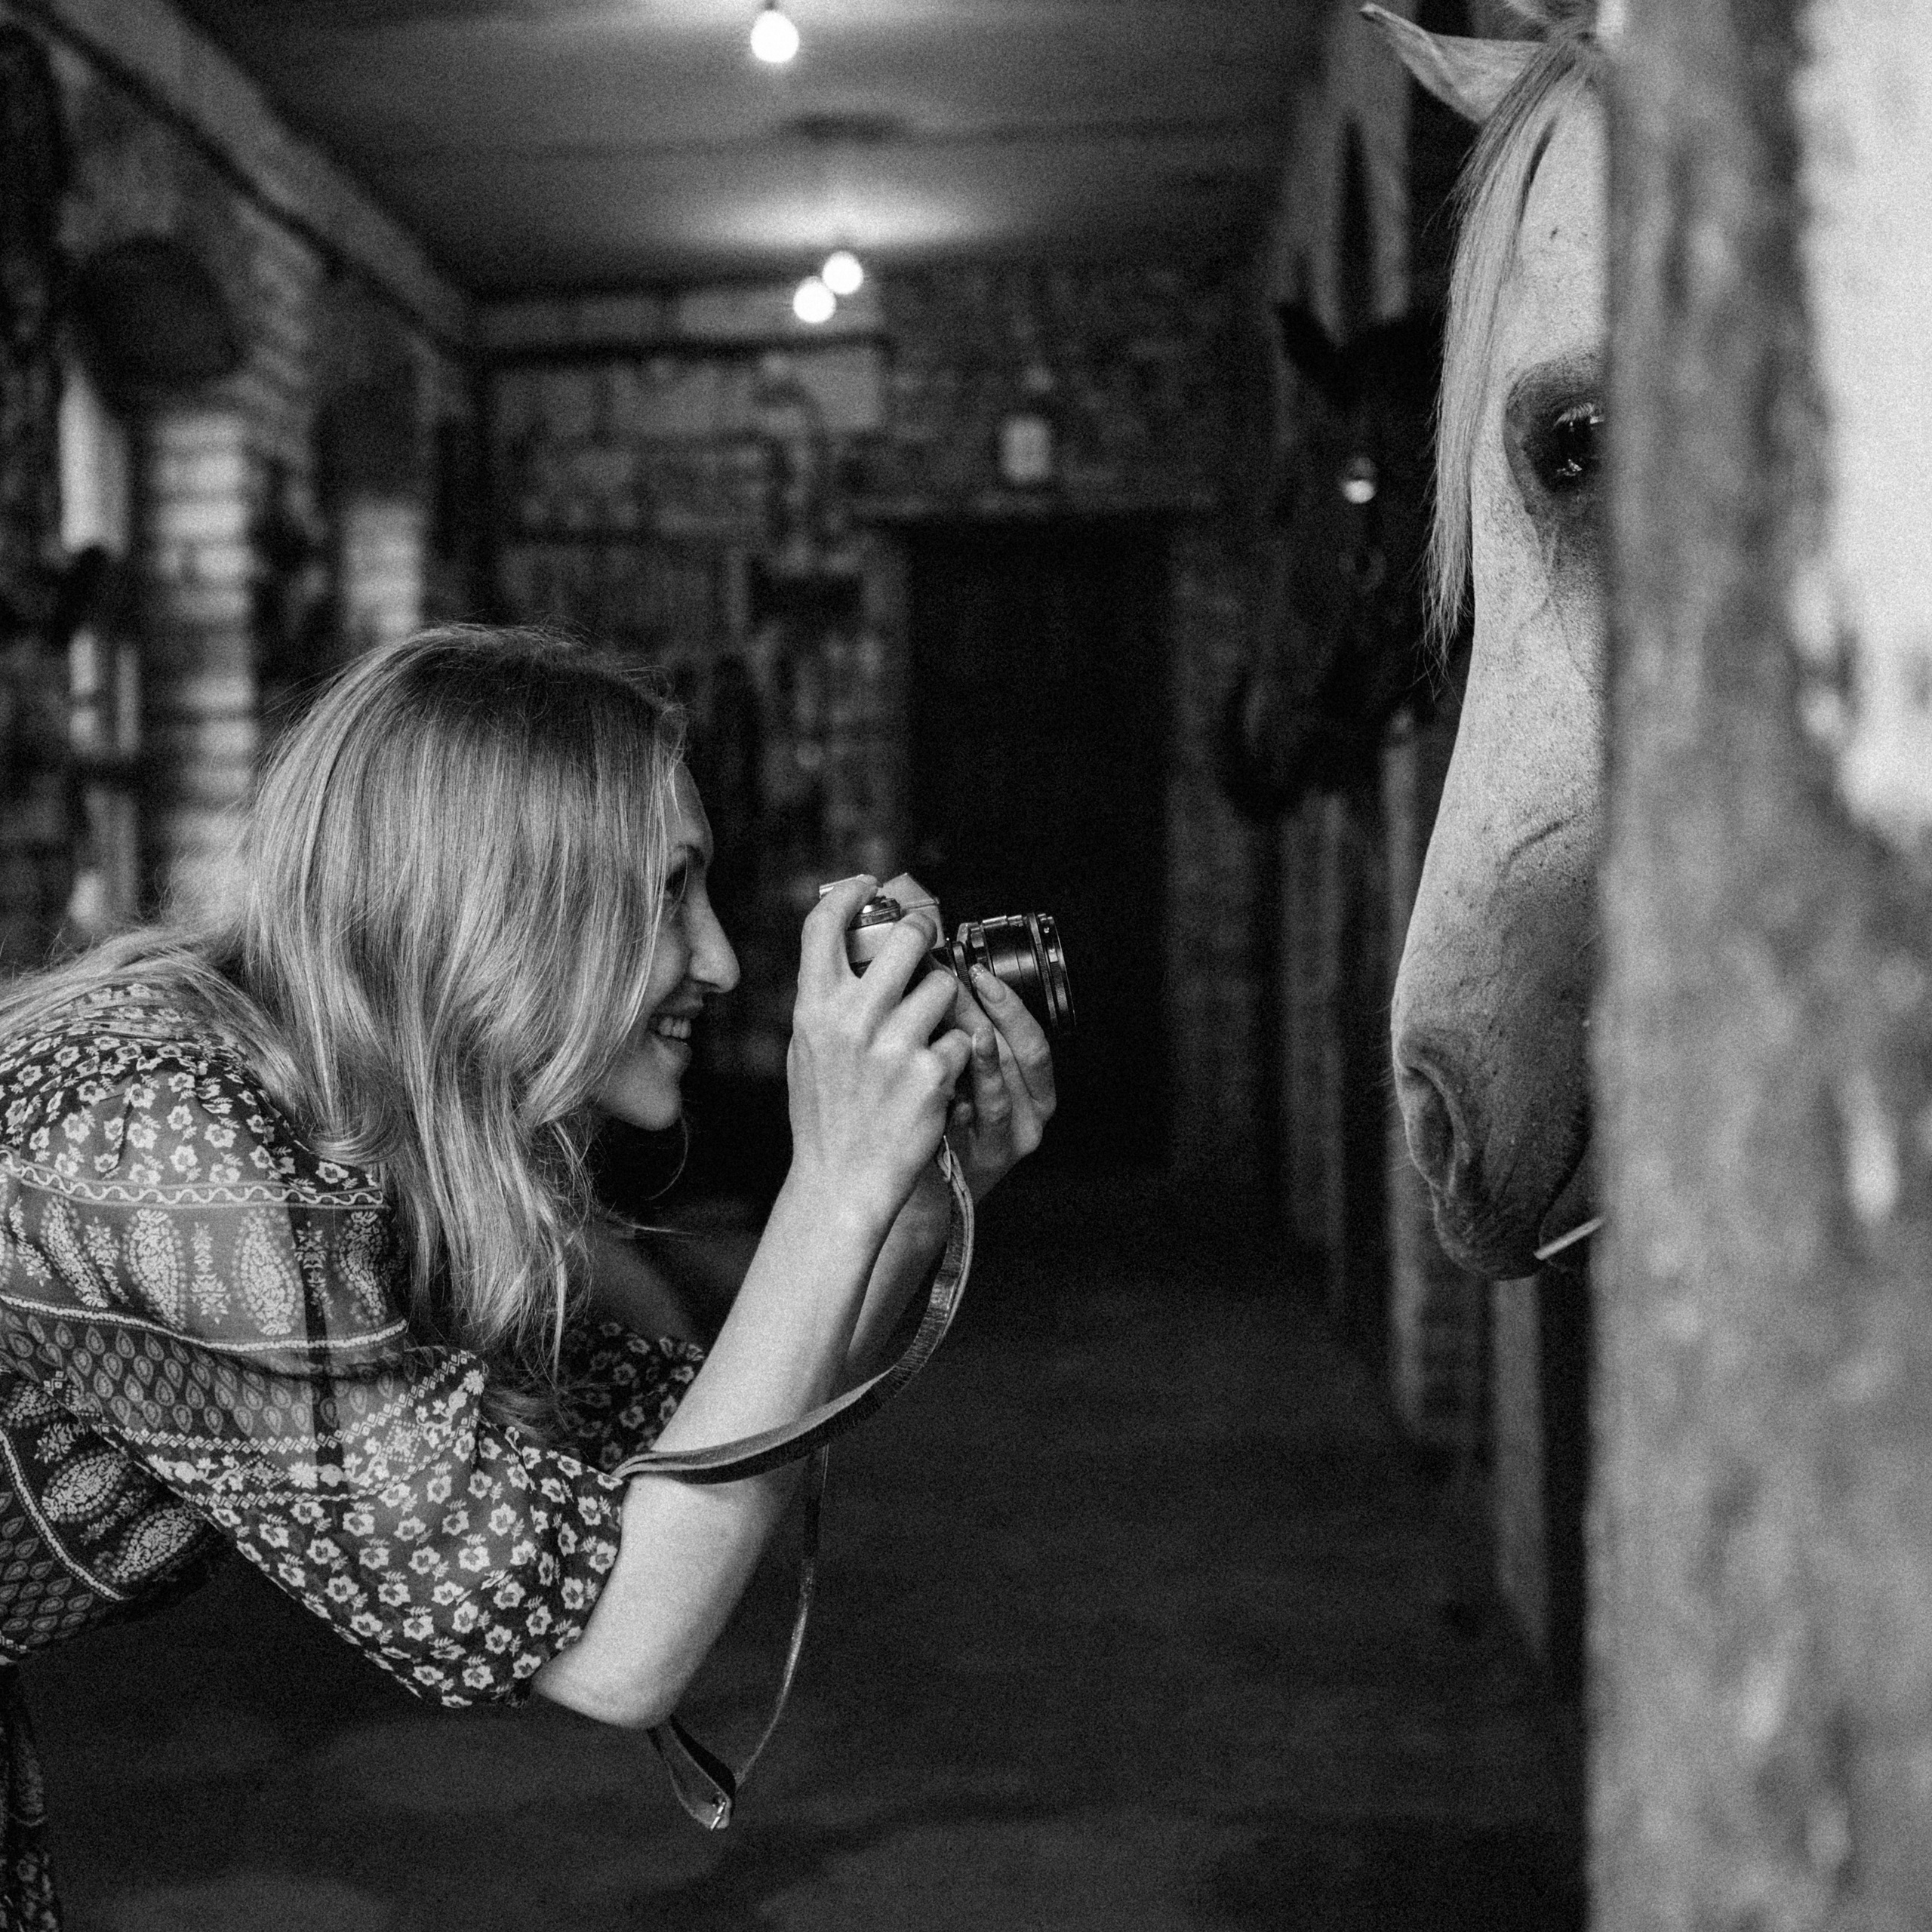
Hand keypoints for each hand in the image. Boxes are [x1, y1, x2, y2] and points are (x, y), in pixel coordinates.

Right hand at [785, 875, 973, 1229]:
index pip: (824, 925)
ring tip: (928, 1030)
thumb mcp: (806, 1048)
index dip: (850, 893)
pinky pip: (962, 1038)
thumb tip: (849, 946)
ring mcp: (895, 1045)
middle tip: (928, 938)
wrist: (842, 1180)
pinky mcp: (933, 1073)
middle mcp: (852, 1019)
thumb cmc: (824, 1114)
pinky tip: (936, 1078)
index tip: (870, 886)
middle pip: (907, 937)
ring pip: (945, 986)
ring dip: (946, 1002)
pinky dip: (955, 1055)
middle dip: (925, 932)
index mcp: (813, 1008)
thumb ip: (826, 999)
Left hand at [942, 960, 1056, 1201]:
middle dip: (982, 1015)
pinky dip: (961, 1095)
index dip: (1008, 1004)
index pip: (1032, 1039)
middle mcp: (1031, 1115)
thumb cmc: (939, 1125)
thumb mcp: (961, 1076)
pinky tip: (941, 1077)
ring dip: (977, 1051)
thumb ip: (962, 1036)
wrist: (919, 1190)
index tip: (978, 973)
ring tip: (955, 1024)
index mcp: (1035, 1090)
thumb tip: (941, 977)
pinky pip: (977, 1119)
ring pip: (1000, 1087)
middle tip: (950, 986)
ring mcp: (1010, 1139)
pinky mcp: (986, 1158)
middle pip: (1016, 1056)